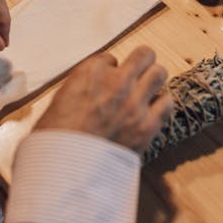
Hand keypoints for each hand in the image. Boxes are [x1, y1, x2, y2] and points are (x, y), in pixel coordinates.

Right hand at [35, 46, 172, 154]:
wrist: (67, 168)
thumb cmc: (55, 138)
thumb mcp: (59, 101)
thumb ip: (81, 89)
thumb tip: (93, 91)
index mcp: (89, 73)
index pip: (110, 58)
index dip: (111, 69)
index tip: (108, 80)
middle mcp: (116, 82)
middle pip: (144, 55)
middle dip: (141, 63)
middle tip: (137, 75)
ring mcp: (134, 102)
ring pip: (160, 73)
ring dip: (154, 81)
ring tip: (148, 92)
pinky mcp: (147, 125)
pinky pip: (167, 103)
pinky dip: (161, 104)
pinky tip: (153, 111)